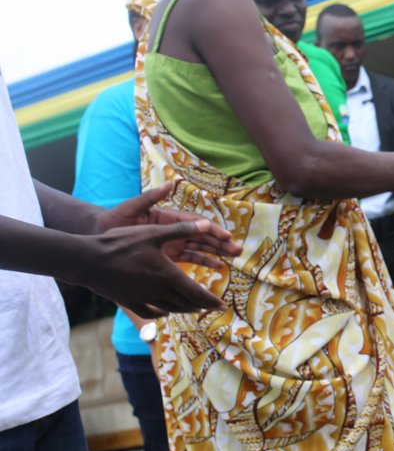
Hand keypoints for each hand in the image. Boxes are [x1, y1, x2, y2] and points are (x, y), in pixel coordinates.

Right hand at [79, 220, 236, 317]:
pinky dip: (162, 312)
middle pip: (186, 303)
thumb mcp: (154, 232)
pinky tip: (165, 311)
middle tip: (213, 307)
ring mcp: (143, 298)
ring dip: (185, 309)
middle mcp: (158, 290)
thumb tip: (207, 224)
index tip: (222, 305)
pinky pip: (150, 312)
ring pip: (170, 308)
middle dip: (202, 306)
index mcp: (168, 275)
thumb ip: (182, 230)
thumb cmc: (121, 243)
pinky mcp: (129, 302)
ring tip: (194, 308)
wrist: (88, 260)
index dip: (211, 300)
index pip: (196, 293)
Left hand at [96, 182, 241, 268]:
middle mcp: (174, 230)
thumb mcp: (131, 208)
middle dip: (221, 243)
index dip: (211, 230)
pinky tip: (218, 267)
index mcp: (168, 218)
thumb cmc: (114, 219)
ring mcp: (173, 243)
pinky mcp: (169, 256)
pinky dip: (205, 261)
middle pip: (202, 236)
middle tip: (238, 250)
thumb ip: (151, 197)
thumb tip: (170, 183)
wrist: (99, 235)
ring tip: (234, 257)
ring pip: (201, 248)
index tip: (226, 236)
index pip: (195, 223)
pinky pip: (191, 259)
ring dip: (218, 251)